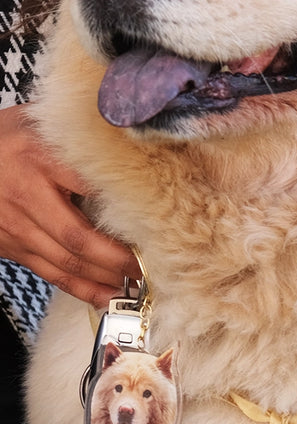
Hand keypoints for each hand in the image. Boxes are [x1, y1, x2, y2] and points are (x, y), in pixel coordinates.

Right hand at [0, 104, 138, 306]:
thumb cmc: (12, 140)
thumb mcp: (43, 126)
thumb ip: (83, 142)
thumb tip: (137, 148)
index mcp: (39, 157)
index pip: (90, 187)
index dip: (123, 210)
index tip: (155, 223)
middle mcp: (26, 194)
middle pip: (79, 238)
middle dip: (119, 260)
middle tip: (150, 266)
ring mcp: (16, 226)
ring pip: (68, 263)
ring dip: (106, 279)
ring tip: (138, 284)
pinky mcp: (13, 247)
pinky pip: (54, 275)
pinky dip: (85, 291)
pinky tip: (109, 297)